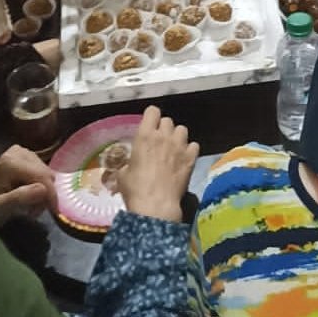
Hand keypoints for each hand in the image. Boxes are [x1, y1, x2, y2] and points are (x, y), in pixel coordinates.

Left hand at [0, 145, 57, 226]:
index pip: (40, 176)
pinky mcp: (27, 155)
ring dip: (44, 191)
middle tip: (35, 211)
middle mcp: (19, 152)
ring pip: (47, 172)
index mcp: (10, 163)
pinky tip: (31, 193)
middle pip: (46, 173)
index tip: (54, 211)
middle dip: (46, 194)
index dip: (50, 194)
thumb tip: (44, 189)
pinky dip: (41, 185)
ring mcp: (24, 152)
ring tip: (31, 204)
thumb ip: (18, 198)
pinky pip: (43, 170)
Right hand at [118, 105, 198, 221]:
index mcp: (145, 136)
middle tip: (159, 141)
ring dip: (177, 136)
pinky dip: (189, 150)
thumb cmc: (135, 190)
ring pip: (182, 129)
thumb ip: (128, 163)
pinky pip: (194, 145)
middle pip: (168, 120)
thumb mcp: (123, 174)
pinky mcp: (191, 157)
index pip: (152, 111)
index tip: (150, 125)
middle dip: (163, 128)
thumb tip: (130, 165)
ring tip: (173, 148)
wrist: (156, 205)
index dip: (151, 117)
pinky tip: (184, 159)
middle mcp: (164, 136)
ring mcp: (180, 146)